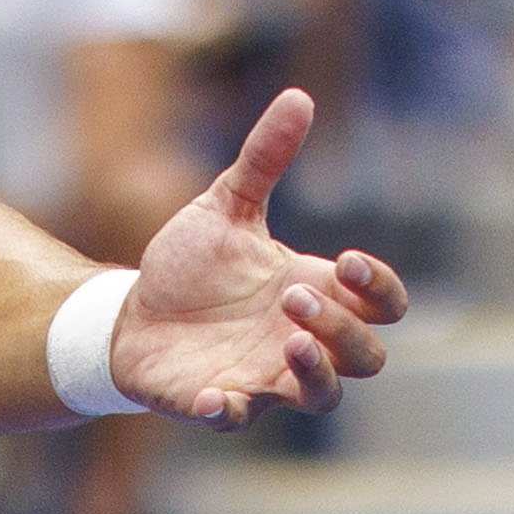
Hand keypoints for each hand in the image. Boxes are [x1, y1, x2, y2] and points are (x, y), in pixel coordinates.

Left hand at [108, 90, 408, 428]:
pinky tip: (215, 395)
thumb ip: (264, 157)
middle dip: (342, 328)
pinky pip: (237, 417)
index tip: (346, 262)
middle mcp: (300, 340)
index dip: (380, 290)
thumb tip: (299, 96)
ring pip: (322, 396)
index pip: (383, 306)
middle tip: (293, 296)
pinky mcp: (218, 399)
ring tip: (287, 339)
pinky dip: (230, 409)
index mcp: (312, 290)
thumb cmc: (193, 264)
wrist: (131, 310)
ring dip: (315, 373)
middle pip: (366, 356)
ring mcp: (264, 375)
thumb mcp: (226, 204)